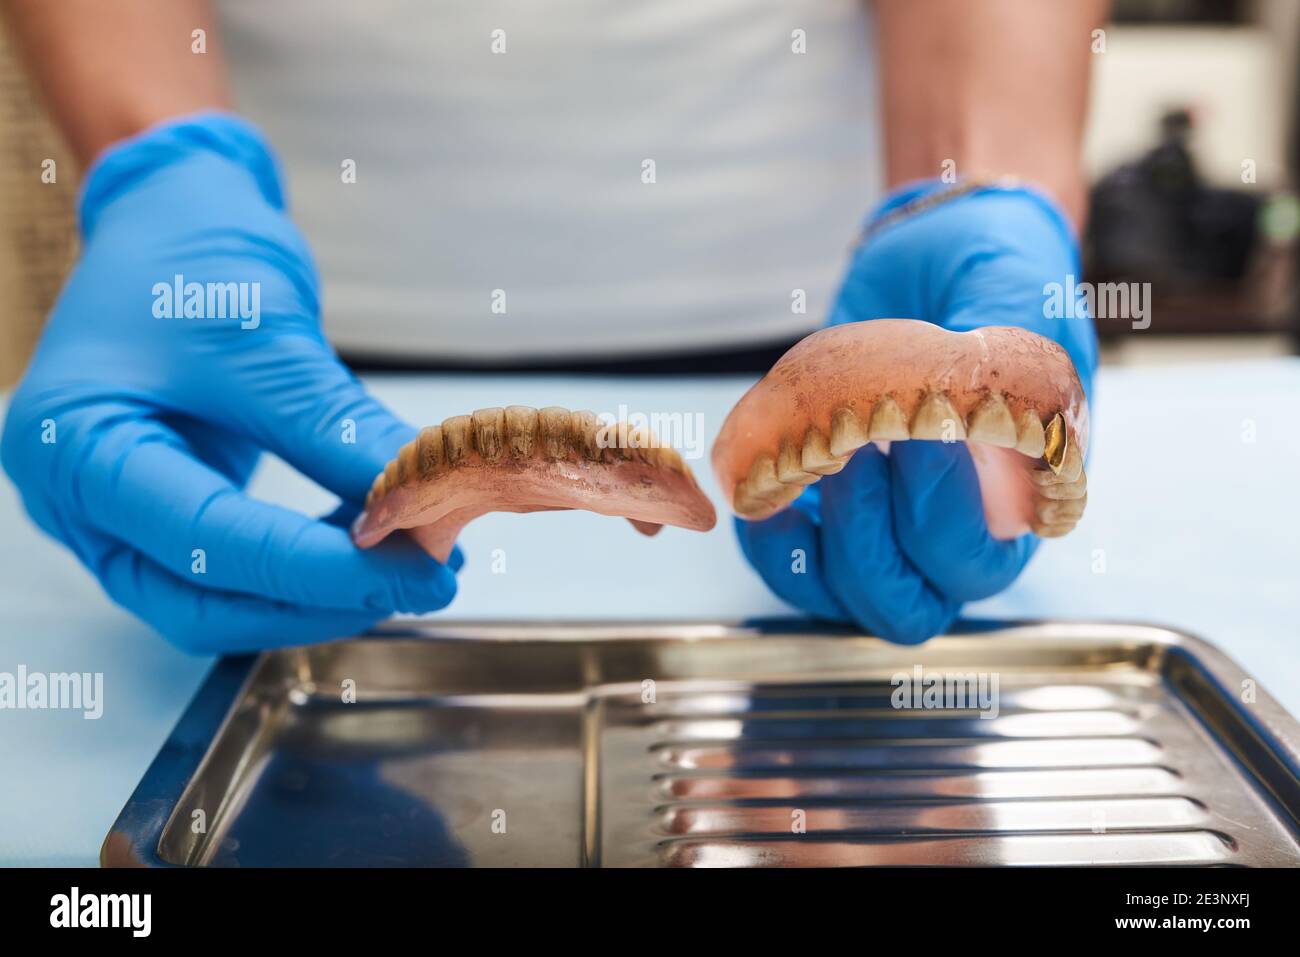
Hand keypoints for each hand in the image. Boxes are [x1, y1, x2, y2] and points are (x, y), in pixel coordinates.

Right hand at [1, 113, 459, 653]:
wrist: (172, 214)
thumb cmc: (192, 255)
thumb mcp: (265, 337)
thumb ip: (335, 431)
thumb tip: (420, 504)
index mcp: (76, 447)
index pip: (203, 543)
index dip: (317, 570)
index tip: (415, 572)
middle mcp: (79, 498)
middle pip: (200, 600)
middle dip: (318, 601)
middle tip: (423, 581)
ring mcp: (116, 512)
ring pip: (217, 598)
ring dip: (316, 595)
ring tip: (409, 564)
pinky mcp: (164, 510)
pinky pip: (232, 566)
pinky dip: (304, 565)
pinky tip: (371, 540)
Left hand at [737, 181, 1097, 643]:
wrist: (928, 251)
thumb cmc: (986, 270)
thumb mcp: (1010, 292)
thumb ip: (1010, 360)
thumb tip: (998, 438)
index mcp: (1020, 496)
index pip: (979, 560)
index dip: (942, 515)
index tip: (919, 436)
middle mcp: (954, 533)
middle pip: (909, 605)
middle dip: (870, 538)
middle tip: (854, 451)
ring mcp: (887, 532)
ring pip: (846, 597)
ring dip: (819, 538)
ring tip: (816, 452)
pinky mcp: (828, 516)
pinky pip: (791, 567)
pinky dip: (769, 534)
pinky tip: (769, 474)